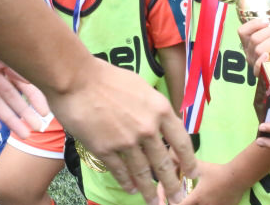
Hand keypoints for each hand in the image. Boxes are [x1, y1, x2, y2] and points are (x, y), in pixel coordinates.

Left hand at [0, 11, 49, 139]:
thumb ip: (11, 60)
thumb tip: (32, 77)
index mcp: (1, 57)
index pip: (22, 81)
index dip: (34, 96)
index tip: (45, 111)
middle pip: (10, 96)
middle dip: (23, 112)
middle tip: (36, 129)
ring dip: (7, 118)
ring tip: (21, 134)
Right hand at [47, 58, 196, 204]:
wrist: (76, 79)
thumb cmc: (108, 77)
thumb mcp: (141, 87)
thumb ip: (153, 107)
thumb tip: (160, 120)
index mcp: (160, 109)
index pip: (181, 141)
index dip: (189, 161)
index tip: (193, 173)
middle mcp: (147, 129)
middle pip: (163, 163)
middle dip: (172, 185)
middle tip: (177, 200)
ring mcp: (126, 141)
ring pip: (142, 172)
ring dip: (149, 191)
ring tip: (154, 203)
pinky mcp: (105, 149)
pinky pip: (120, 171)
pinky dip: (126, 183)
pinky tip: (130, 190)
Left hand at [178, 160, 247, 204]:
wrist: (236, 177)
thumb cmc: (217, 172)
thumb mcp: (201, 168)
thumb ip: (189, 165)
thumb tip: (178, 158)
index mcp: (196, 197)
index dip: (175, 204)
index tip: (174, 202)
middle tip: (187, 200)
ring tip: (200, 200)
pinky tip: (212, 201)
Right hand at [238, 18, 269, 75]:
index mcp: (250, 41)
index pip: (243, 31)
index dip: (253, 24)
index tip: (267, 21)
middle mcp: (249, 51)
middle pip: (254, 39)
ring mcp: (254, 62)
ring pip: (258, 49)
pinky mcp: (260, 73)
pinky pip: (257, 66)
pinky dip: (261, 60)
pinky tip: (268, 55)